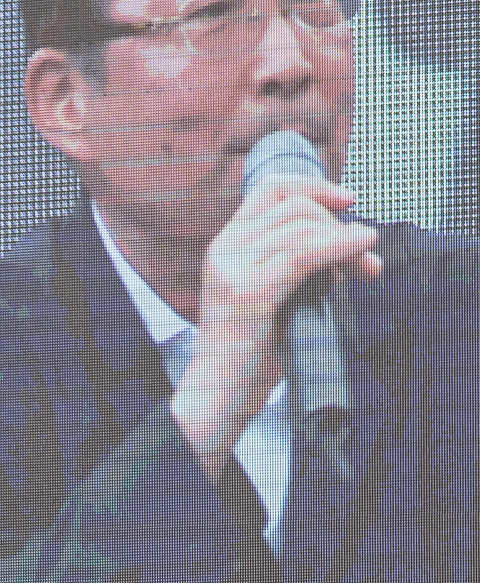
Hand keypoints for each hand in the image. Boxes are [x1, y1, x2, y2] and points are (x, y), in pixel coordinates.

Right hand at [176, 177, 380, 477]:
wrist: (219, 395)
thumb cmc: (251, 352)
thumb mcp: (277, 294)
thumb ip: (303, 263)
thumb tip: (357, 240)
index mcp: (225, 246)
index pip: (270, 188)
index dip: (315, 187)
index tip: (348, 202)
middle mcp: (224, 250)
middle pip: (294, 206)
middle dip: (339, 224)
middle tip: (363, 259)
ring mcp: (232, 269)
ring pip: (303, 227)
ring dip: (345, 243)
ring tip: (364, 270)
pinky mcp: (248, 292)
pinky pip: (304, 254)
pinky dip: (341, 247)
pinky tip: (363, 252)